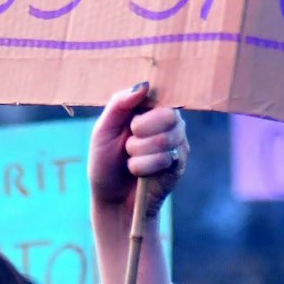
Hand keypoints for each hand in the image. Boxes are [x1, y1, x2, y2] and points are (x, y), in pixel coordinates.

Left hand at [88, 82, 187, 222]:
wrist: (111, 199)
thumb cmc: (105, 162)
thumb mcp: (103, 130)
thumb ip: (120, 104)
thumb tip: (145, 84)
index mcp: (149, 108)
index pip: (159, 94)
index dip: (143, 110)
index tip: (130, 123)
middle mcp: (168, 121)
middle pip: (167, 115)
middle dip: (140, 133)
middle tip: (128, 144)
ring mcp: (177, 141)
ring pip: (164, 139)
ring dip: (138, 153)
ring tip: (131, 161)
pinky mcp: (180, 163)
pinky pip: (165, 159)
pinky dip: (143, 167)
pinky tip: (139, 174)